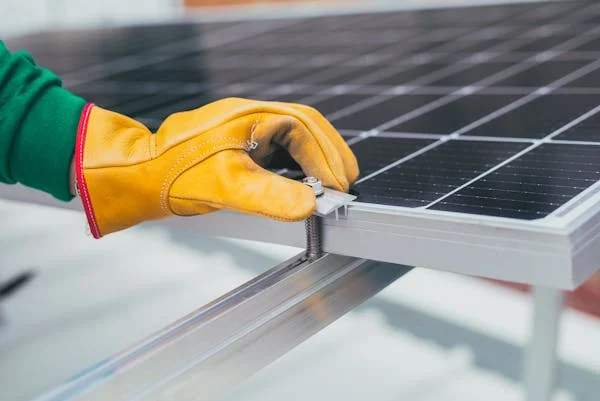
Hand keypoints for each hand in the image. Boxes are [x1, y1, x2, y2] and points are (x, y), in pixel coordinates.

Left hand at [73, 97, 358, 237]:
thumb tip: (312, 205)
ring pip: (293, 135)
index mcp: (251, 116)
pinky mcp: (237, 142)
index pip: (303, 130)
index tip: (339, 187)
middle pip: (304, 126)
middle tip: (345, 182)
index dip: (327, 158)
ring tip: (331, 182)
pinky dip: (296, 162)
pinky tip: (300, 180)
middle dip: (329, 153)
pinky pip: (277, 146)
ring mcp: (244, 127)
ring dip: (315, 156)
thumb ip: (271, 196)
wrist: (140, 176)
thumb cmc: (176, 176)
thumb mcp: (227, 188)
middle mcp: (250, 116)